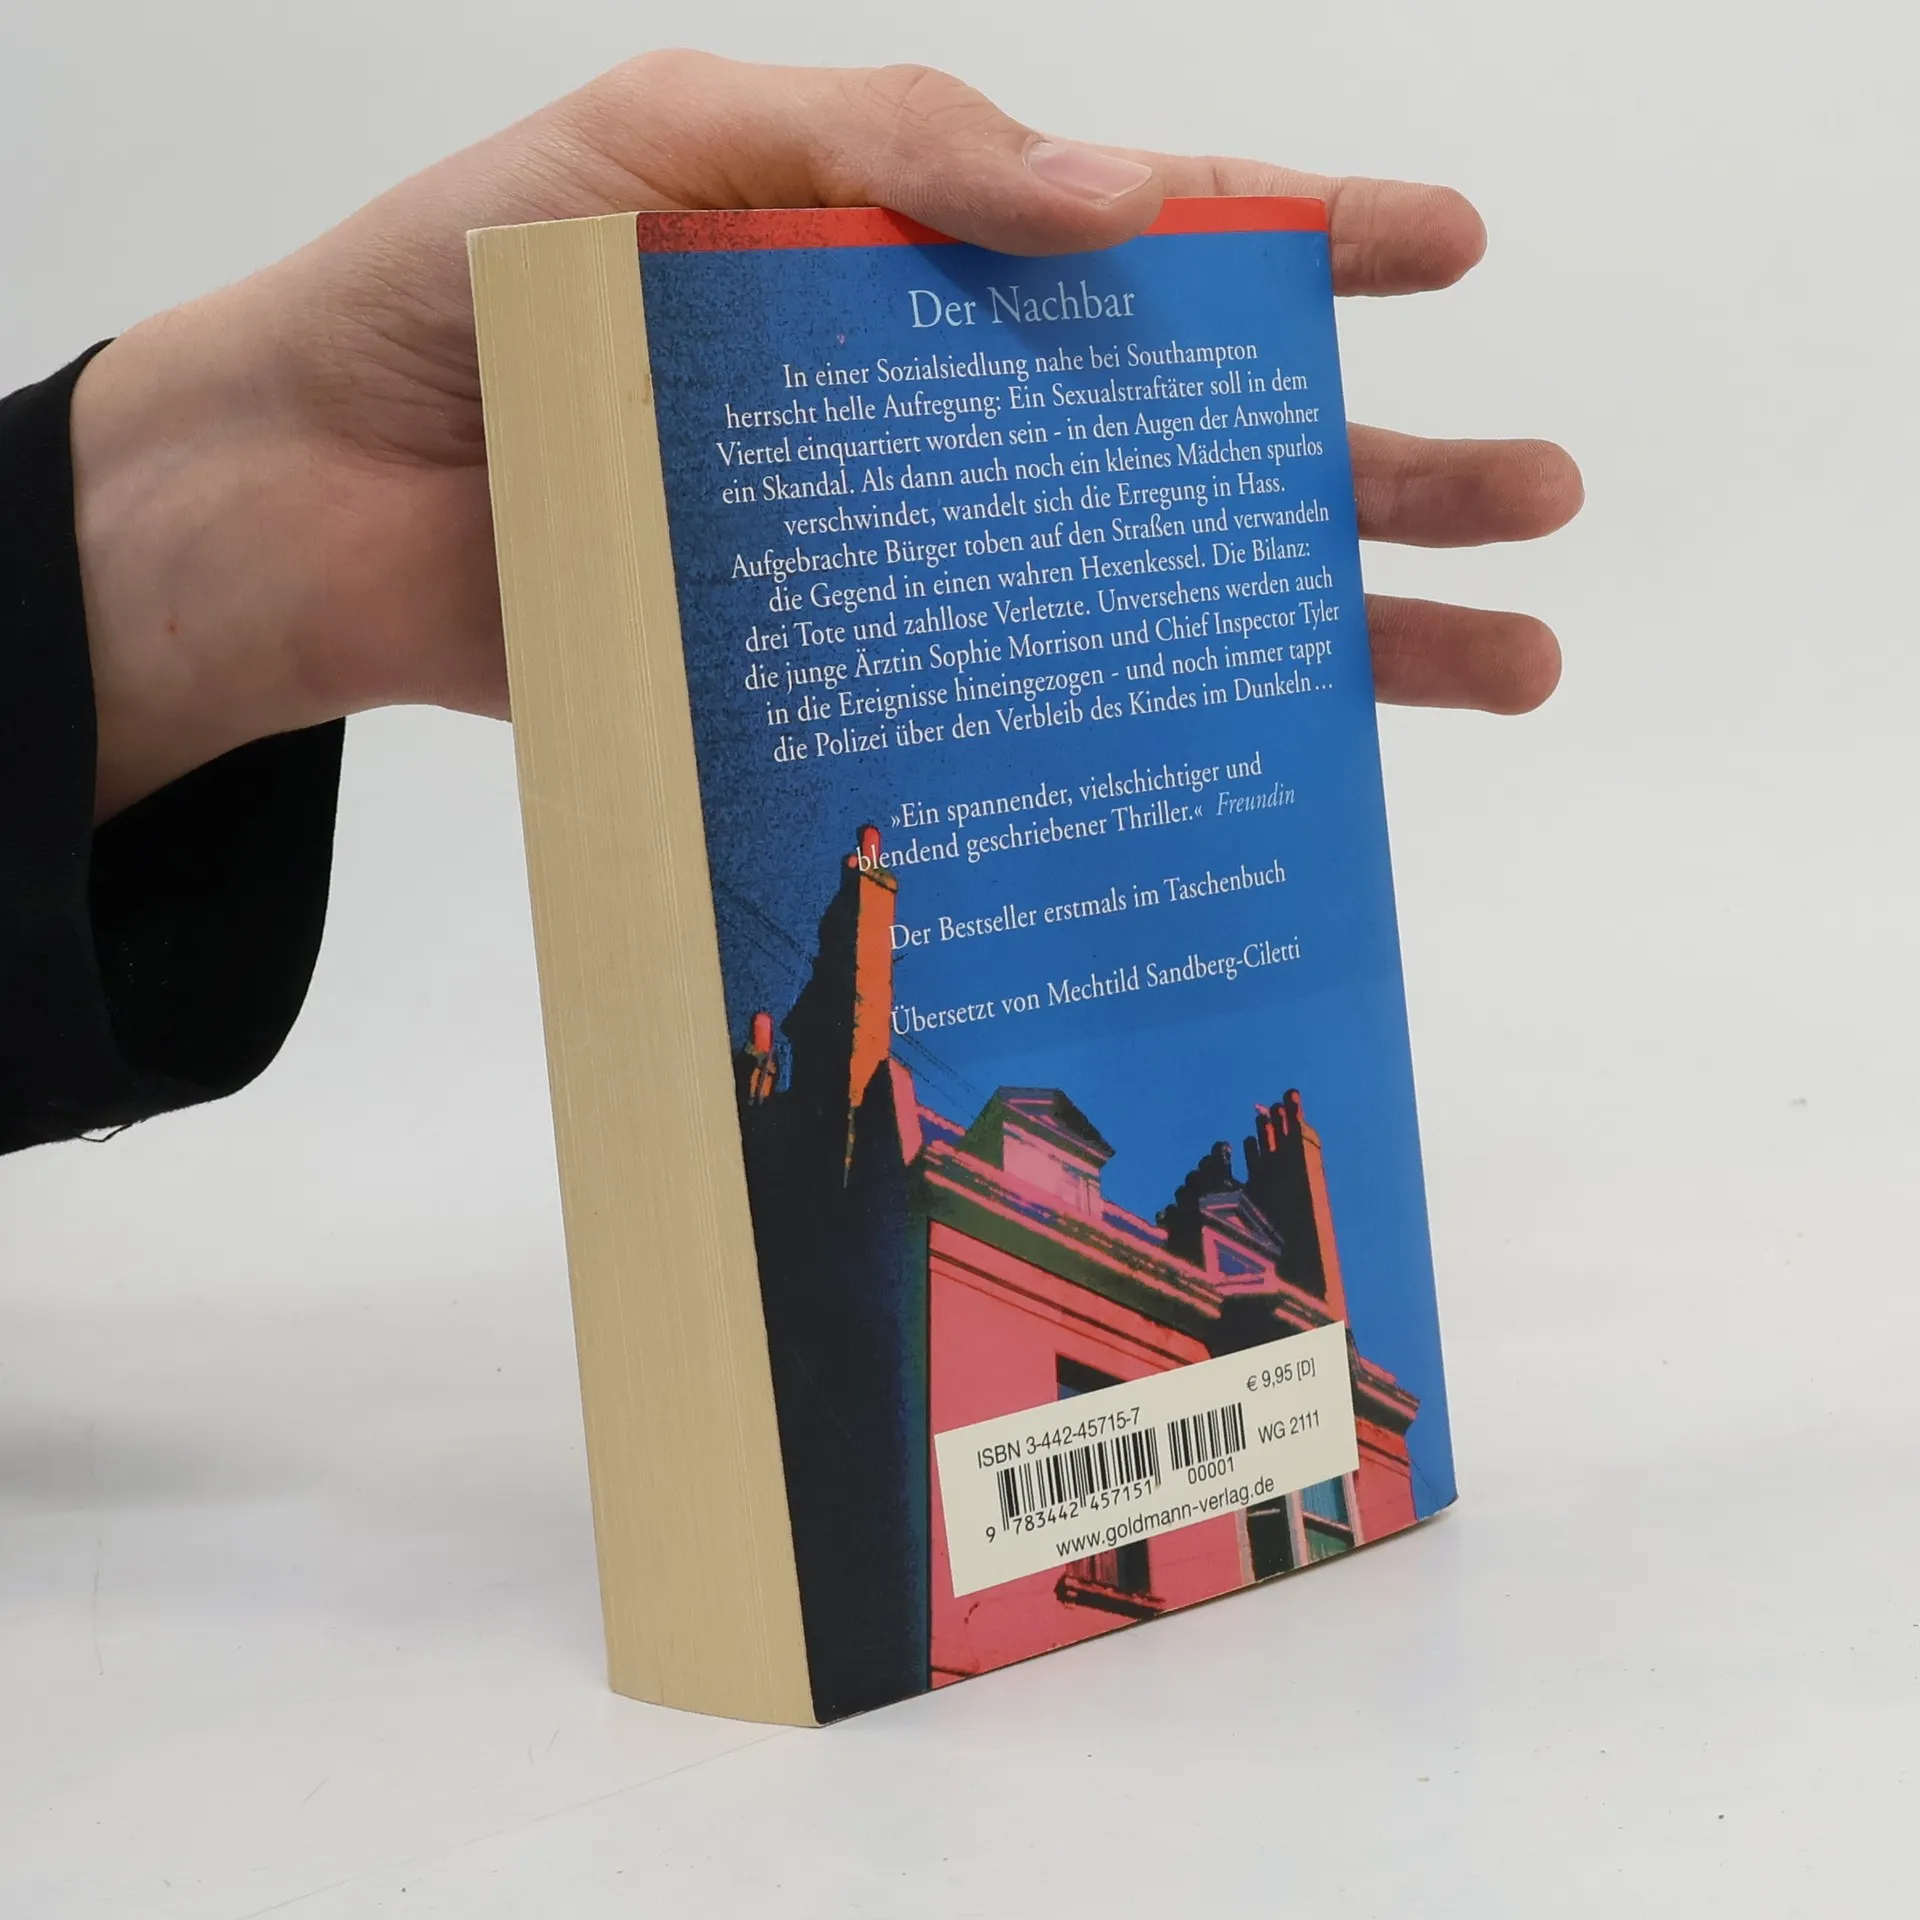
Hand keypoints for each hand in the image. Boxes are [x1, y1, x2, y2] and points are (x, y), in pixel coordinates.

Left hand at [71, 51, 1581, 818]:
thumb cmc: (466, 289)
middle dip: (1382, 474)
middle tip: (1538, 505)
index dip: (1304, 244)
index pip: (1151, 252)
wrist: (309, 495)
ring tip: (1490, 664)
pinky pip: (1010, 722)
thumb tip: (1125, 204)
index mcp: (917, 270)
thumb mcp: (666, 141)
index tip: (1449, 250)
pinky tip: (1240, 789)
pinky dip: (1122, 756)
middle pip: (1201, 455)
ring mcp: (906, 576)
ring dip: (1321, 636)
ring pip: (1145, 607)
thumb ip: (889, 149)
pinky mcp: (844, 694)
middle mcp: (942, 430)